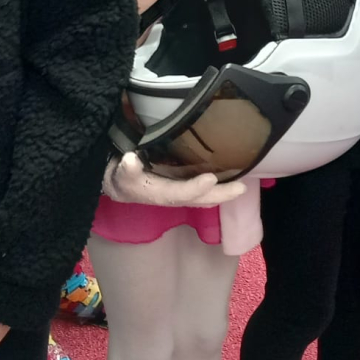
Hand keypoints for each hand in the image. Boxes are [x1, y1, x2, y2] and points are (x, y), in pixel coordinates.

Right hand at [102, 151, 247, 207]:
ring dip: (221, 193)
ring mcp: (177, 193)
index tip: (211, 179)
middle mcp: (171, 196)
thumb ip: (125, 169)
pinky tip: (229, 180)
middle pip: (198, 199)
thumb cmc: (120, 177)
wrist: (117, 185)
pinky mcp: (180, 186)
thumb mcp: (118, 173)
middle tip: (242, 189)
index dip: (194, 188)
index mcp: (157, 193)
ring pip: (202, 197)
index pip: (179, 193)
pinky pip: (200, 190)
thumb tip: (130, 160)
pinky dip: (215, 188)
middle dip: (219, 195)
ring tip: (241, 187)